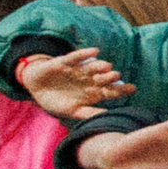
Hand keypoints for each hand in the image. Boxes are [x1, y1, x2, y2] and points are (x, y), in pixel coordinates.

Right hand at [15, 47, 132, 118]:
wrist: (35, 89)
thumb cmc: (57, 102)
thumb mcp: (73, 111)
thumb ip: (89, 113)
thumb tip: (107, 117)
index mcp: (94, 92)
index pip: (111, 91)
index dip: (122, 90)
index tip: (132, 88)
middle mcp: (90, 80)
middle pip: (103, 78)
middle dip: (110, 77)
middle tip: (116, 76)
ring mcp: (78, 71)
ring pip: (92, 67)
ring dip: (100, 66)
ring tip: (107, 66)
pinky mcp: (65, 63)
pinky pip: (76, 57)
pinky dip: (85, 54)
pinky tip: (95, 51)